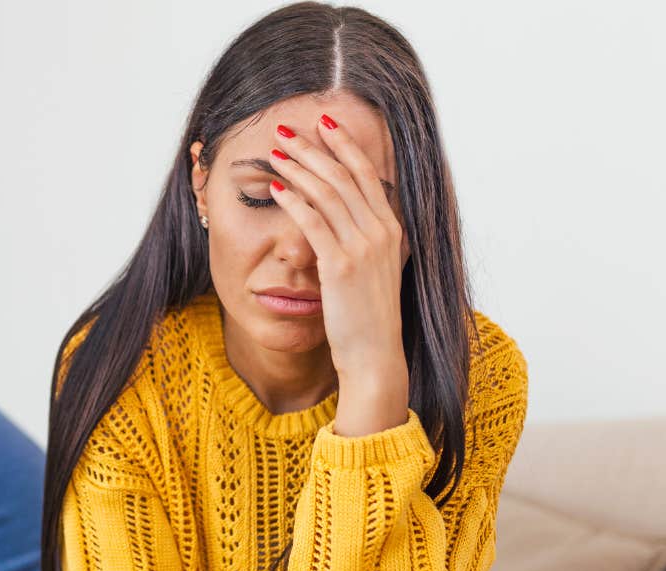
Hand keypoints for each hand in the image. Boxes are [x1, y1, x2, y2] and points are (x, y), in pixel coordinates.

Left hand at [267, 116, 407, 388]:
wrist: (374, 353)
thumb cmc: (368, 316)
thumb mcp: (375, 269)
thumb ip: (365, 240)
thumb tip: (346, 217)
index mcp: (392, 228)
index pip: (367, 173)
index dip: (345, 144)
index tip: (326, 122)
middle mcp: (381, 232)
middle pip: (343, 175)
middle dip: (314, 147)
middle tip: (286, 129)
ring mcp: (362, 248)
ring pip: (327, 192)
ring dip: (298, 167)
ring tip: (274, 152)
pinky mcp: (339, 266)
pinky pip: (313, 223)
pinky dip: (292, 201)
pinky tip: (275, 188)